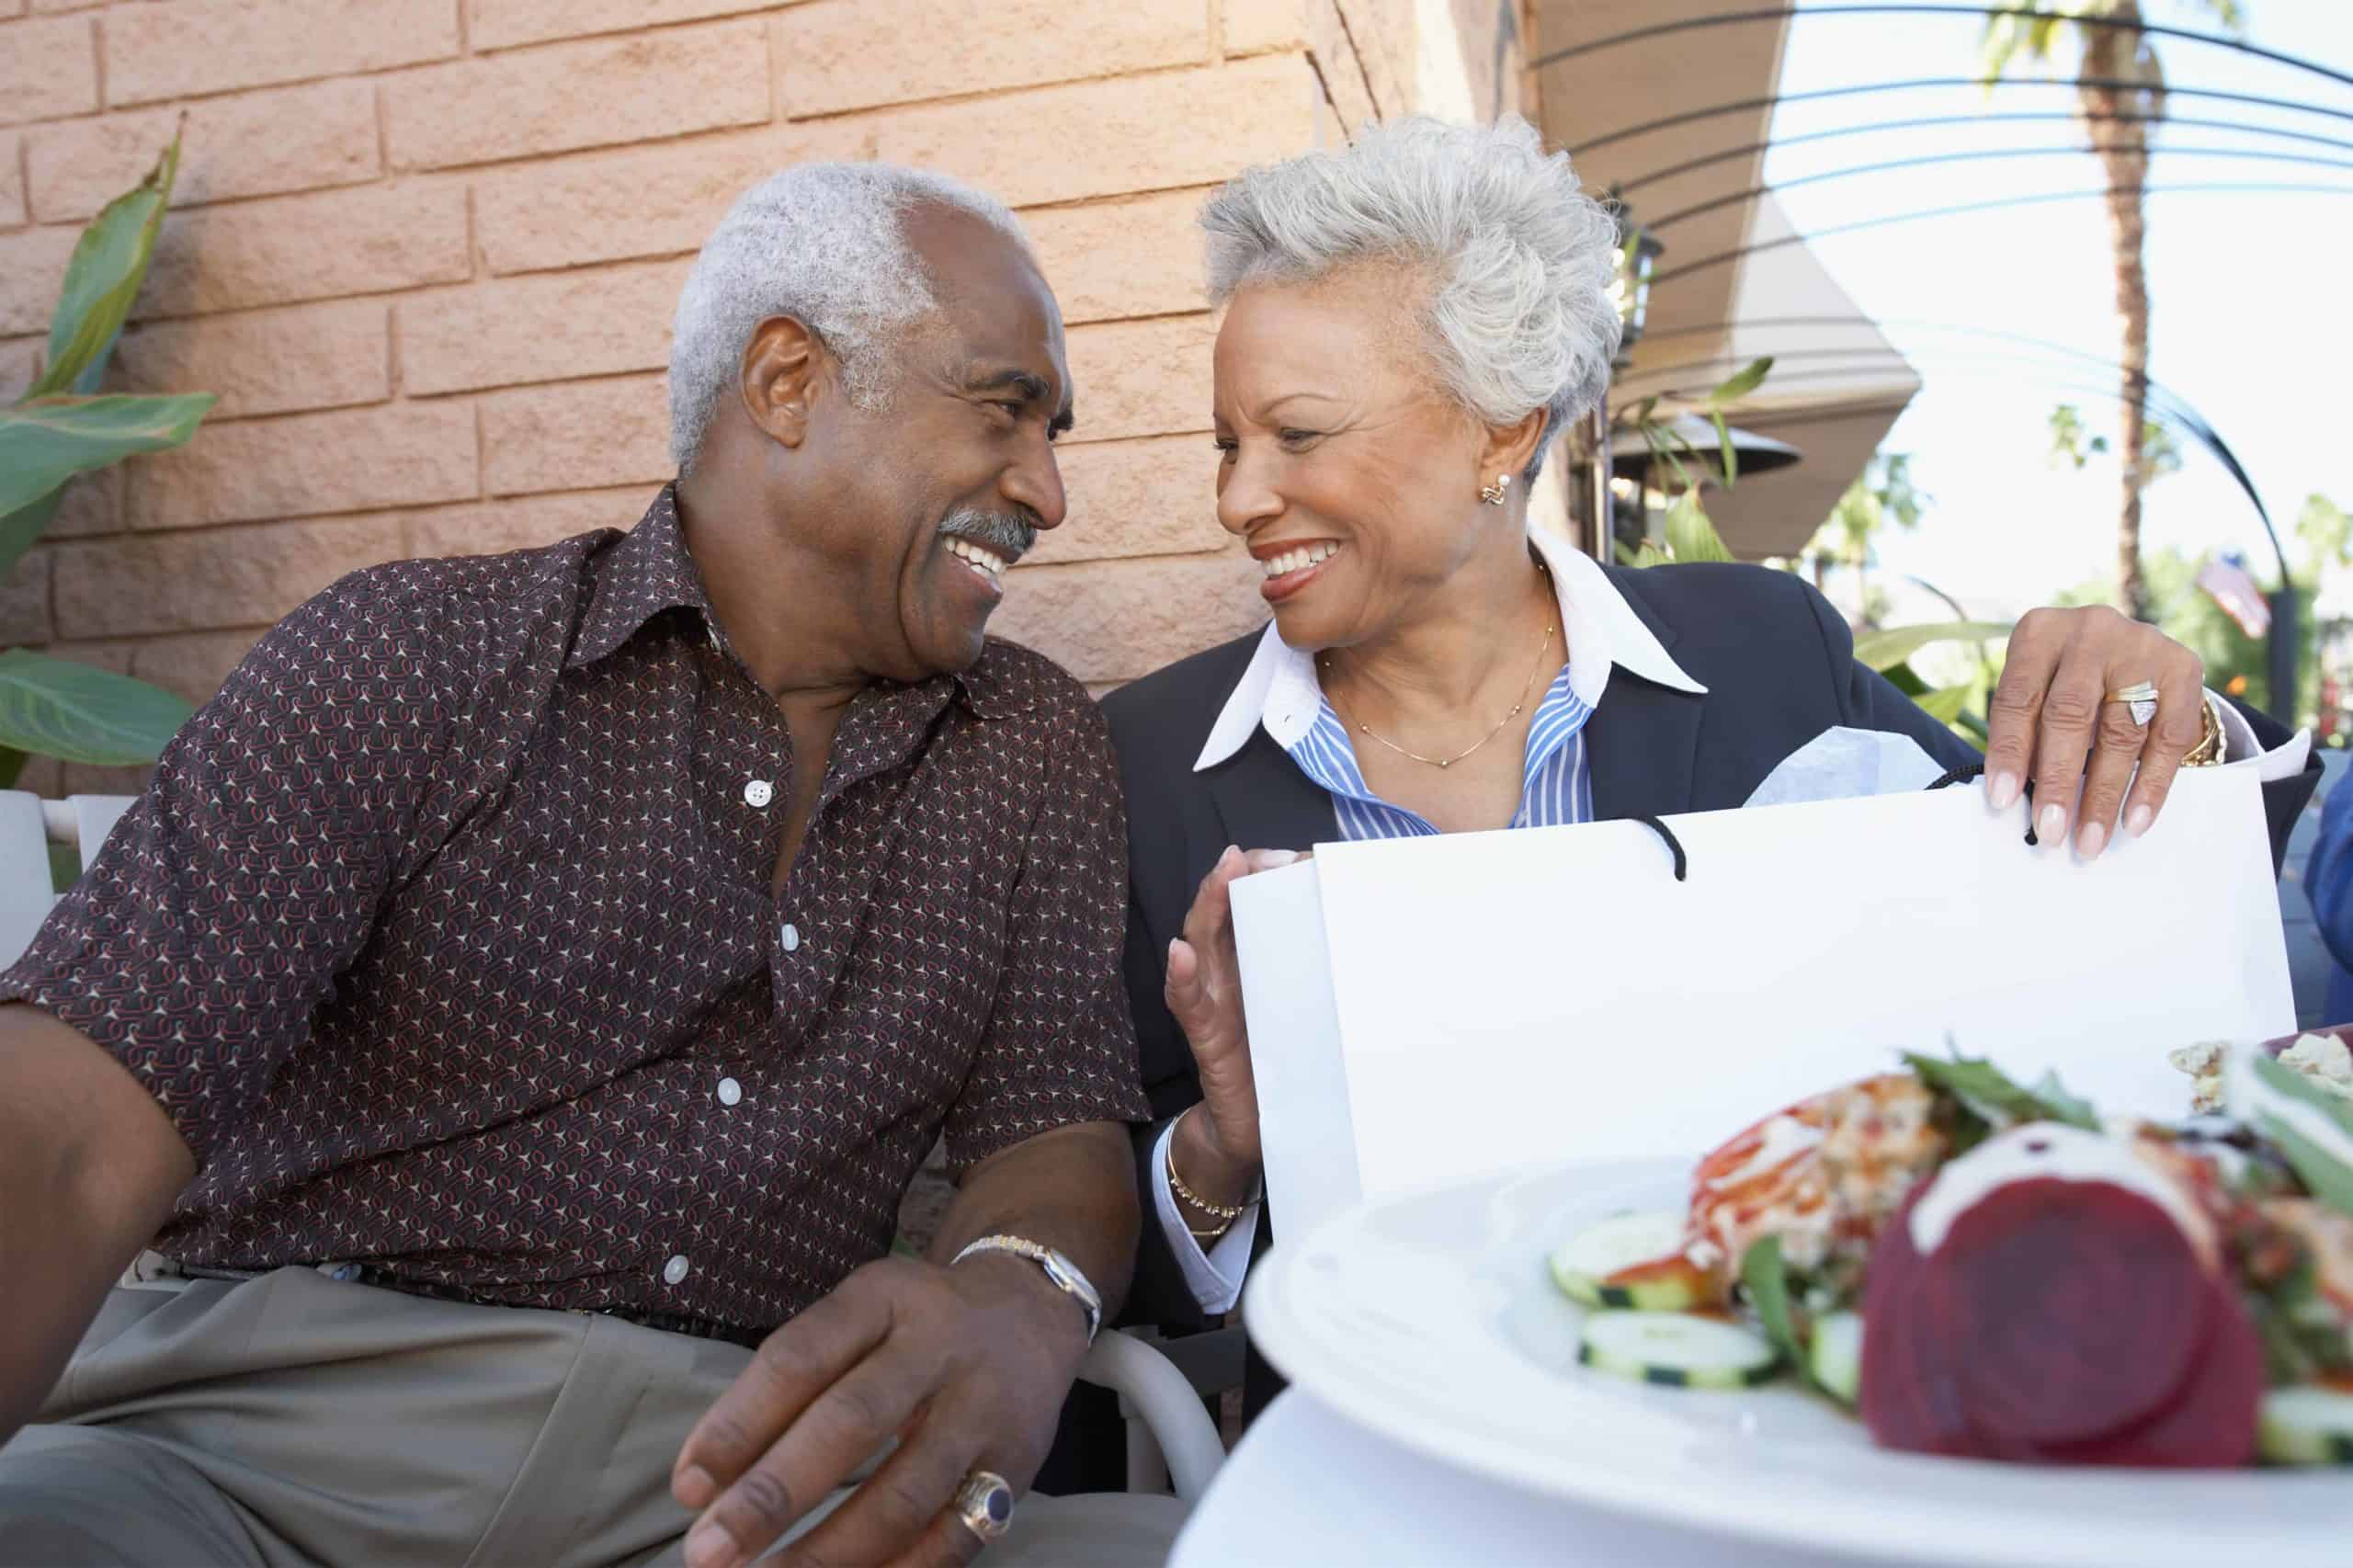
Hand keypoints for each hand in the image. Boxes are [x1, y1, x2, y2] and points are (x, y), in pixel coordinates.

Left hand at [671, 1253, 1087, 1567]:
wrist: (1033, 1309)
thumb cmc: (912, 1325)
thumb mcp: (857, 1313)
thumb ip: (788, 1383)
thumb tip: (703, 1484)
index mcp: (883, 1298)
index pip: (799, 1359)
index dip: (737, 1425)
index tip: (688, 1488)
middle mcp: (938, 1347)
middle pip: (851, 1422)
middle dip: (773, 1496)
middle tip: (708, 1552)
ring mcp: (983, 1409)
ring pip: (904, 1492)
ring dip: (829, 1551)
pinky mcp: (1015, 1466)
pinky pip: (954, 1536)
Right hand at [1165, 846, 1301, 1187]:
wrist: (1251, 1131)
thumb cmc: (1285, 1065)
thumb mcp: (1311, 1009)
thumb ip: (1324, 972)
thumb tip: (1379, 933)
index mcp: (1255, 960)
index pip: (1253, 903)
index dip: (1268, 875)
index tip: (1299, 856)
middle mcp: (1228, 973)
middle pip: (1223, 913)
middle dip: (1233, 878)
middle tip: (1247, 852)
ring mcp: (1212, 1002)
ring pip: (1202, 944)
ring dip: (1208, 907)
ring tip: (1221, 874)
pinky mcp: (1205, 1038)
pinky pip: (1188, 1004)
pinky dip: (1182, 978)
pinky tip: (1181, 955)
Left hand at [1982, 604, 2206, 859]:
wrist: (2128, 648)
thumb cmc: (2064, 680)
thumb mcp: (2037, 687)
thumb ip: (2026, 731)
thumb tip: (2017, 801)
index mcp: (2040, 633)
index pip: (2017, 698)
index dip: (2009, 752)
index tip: (2003, 801)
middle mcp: (2090, 632)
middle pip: (2070, 714)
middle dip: (2059, 780)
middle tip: (2051, 831)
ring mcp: (2141, 647)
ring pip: (2121, 731)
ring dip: (2104, 794)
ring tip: (2090, 839)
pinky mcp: (2183, 669)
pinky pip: (2168, 738)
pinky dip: (2151, 785)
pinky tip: (2134, 820)